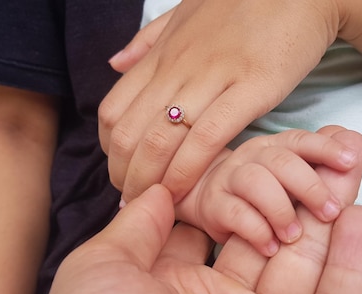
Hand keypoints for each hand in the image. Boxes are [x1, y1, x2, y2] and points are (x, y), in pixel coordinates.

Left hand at [30, 183, 361, 293]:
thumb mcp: (99, 276)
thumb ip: (133, 231)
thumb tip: (156, 190)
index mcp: (169, 289)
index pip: (215, 227)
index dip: (240, 190)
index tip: (266, 152)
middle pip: (266, 244)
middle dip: (294, 198)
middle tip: (323, 154)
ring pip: (305, 274)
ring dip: (328, 224)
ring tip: (348, 173)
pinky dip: (353, 273)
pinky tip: (361, 222)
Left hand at [98, 0, 340, 202]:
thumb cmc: (244, 5)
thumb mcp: (184, 14)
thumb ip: (146, 41)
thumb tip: (113, 64)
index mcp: (162, 55)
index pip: (113, 111)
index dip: (109, 152)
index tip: (122, 172)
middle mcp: (178, 66)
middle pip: (130, 133)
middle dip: (125, 176)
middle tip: (136, 200)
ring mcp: (213, 76)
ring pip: (161, 139)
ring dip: (151, 182)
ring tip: (156, 205)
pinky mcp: (252, 87)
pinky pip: (209, 138)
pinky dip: (189, 171)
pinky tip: (187, 192)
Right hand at [176, 127, 361, 256]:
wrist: (213, 203)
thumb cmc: (265, 193)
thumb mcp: (295, 179)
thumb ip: (326, 163)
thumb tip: (356, 140)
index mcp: (277, 146)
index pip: (302, 140)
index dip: (326, 149)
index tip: (350, 163)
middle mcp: (252, 156)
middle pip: (281, 161)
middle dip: (310, 186)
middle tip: (330, 213)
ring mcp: (230, 178)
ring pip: (256, 182)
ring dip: (281, 210)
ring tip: (295, 236)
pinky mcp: (213, 204)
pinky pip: (235, 213)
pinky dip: (257, 231)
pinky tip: (271, 247)